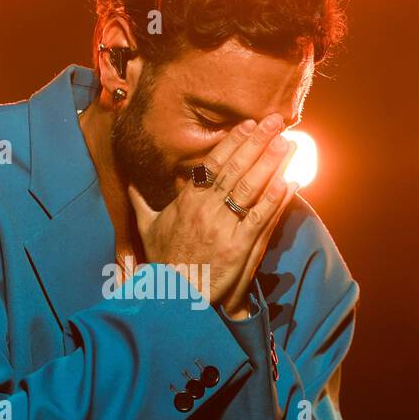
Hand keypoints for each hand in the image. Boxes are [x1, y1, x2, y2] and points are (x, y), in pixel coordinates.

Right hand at [128, 113, 298, 312]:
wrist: (173, 298)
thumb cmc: (162, 264)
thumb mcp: (146, 230)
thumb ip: (141, 203)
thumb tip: (129, 184)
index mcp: (187, 202)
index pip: (213, 164)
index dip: (233, 142)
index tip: (249, 125)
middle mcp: (206, 210)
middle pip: (236, 169)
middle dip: (258, 142)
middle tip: (275, 121)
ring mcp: (224, 228)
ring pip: (251, 188)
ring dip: (271, 163)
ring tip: (287, 142)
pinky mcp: (239, 248)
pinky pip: (260, 218)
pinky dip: (276, 199)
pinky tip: (289, 181)